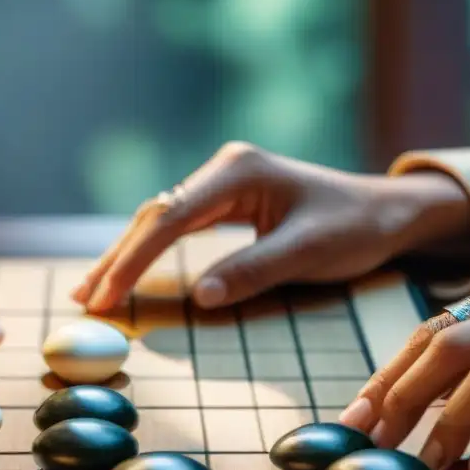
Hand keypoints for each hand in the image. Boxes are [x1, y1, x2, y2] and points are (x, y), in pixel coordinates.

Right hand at [73, 142, 469, 312]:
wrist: (386, 211)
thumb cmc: (355, 228)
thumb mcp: (309, 252)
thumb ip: (254, 270)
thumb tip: (201, 297)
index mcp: (238, 171)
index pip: (170, 219)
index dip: (134, 260)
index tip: (107, 297)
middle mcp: (222, 169)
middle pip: (154, 215)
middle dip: (117, 259)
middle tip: (83, 301)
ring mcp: (221, 182)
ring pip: (158, 220)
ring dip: (125, 256)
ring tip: (89, 292)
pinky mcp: (225, 199)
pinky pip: (175, 227)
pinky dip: (147, 252)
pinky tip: (124, 272)